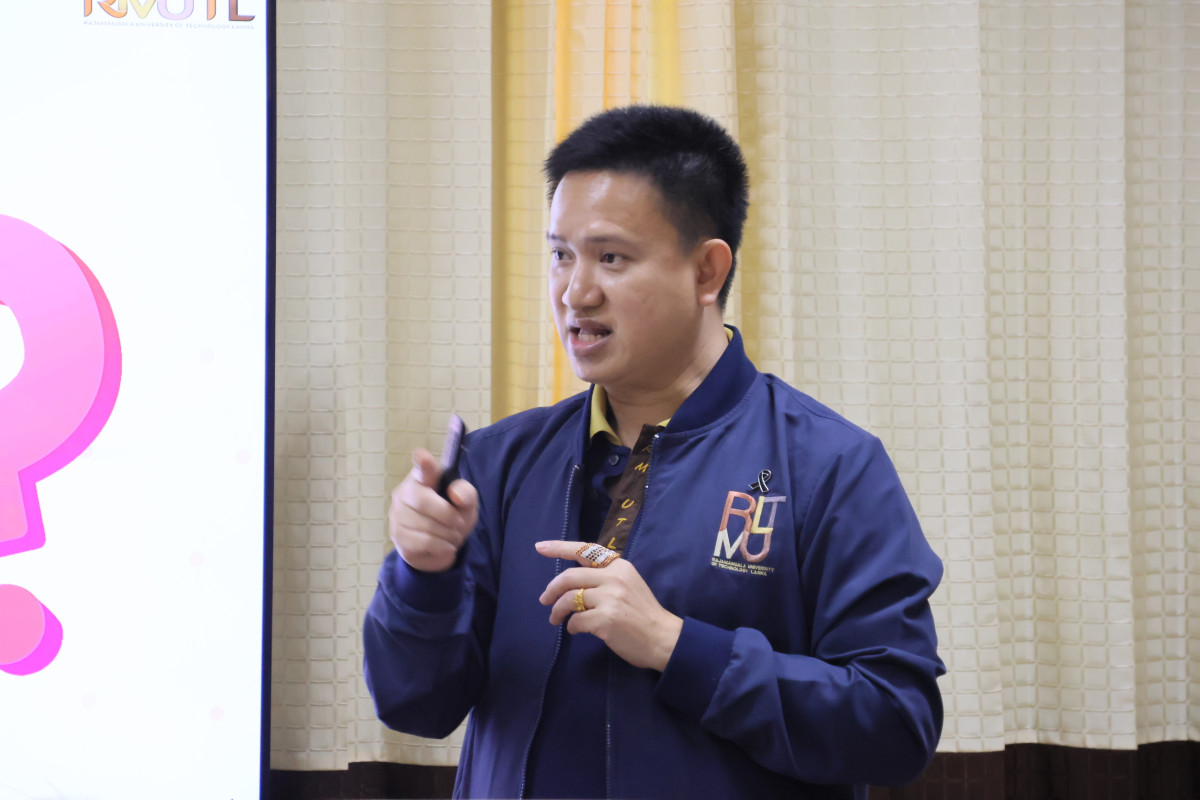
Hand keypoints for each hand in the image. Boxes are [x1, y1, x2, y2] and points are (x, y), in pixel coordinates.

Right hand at [389, 448, 478, 572]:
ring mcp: (397, 515)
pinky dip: (442, 547)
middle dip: (450, 517)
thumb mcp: (467, 503)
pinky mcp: (398, 537)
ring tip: (452, 535)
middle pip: (425, 502)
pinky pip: (425, 543)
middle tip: (460, 523)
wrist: (442, 544)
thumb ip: (467, 494)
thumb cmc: (452, 515)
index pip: (422, 468)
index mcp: (422, 477)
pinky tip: (444, 545)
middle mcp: (404, 492)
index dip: (422, 462)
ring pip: (427, 527)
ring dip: (449, 535)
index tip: (422, 456)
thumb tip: (456, 495)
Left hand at [535, 540, 682, 671]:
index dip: (559, 548)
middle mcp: (614, 578)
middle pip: (570, 576)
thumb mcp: (628, 584)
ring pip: (569, 599)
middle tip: (544, 600)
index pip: (585, 550)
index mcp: (619, 566)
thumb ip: (605, 578)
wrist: (663, 638)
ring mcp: (610, 598)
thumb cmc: (643, 613)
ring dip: (557, 610)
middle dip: (551, 589)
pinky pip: (576, 621)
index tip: (540, 546)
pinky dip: (571, 627)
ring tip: (555, 619)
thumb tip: (572, 583)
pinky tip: (575, 630)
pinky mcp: (606, 620)